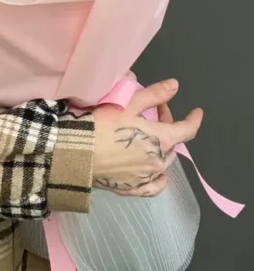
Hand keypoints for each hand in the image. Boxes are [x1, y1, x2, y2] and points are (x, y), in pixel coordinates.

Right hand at [92, 79, 202, 197]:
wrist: (79, 153)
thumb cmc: (104, 124)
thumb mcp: (128, 103)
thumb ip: (154, 95)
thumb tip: (175, 85)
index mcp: (162, 140)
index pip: (187, 130)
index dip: (193, 119)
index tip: (196, 112)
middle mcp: (159, 162)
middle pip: (173, 143)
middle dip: (168, 126)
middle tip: (155, 113)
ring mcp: (146, 178)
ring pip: (163, 163)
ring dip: (162, 149)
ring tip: (150, 138)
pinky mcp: (132, 189)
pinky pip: (153, 186)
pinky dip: (158, 179)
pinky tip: (158, 175)